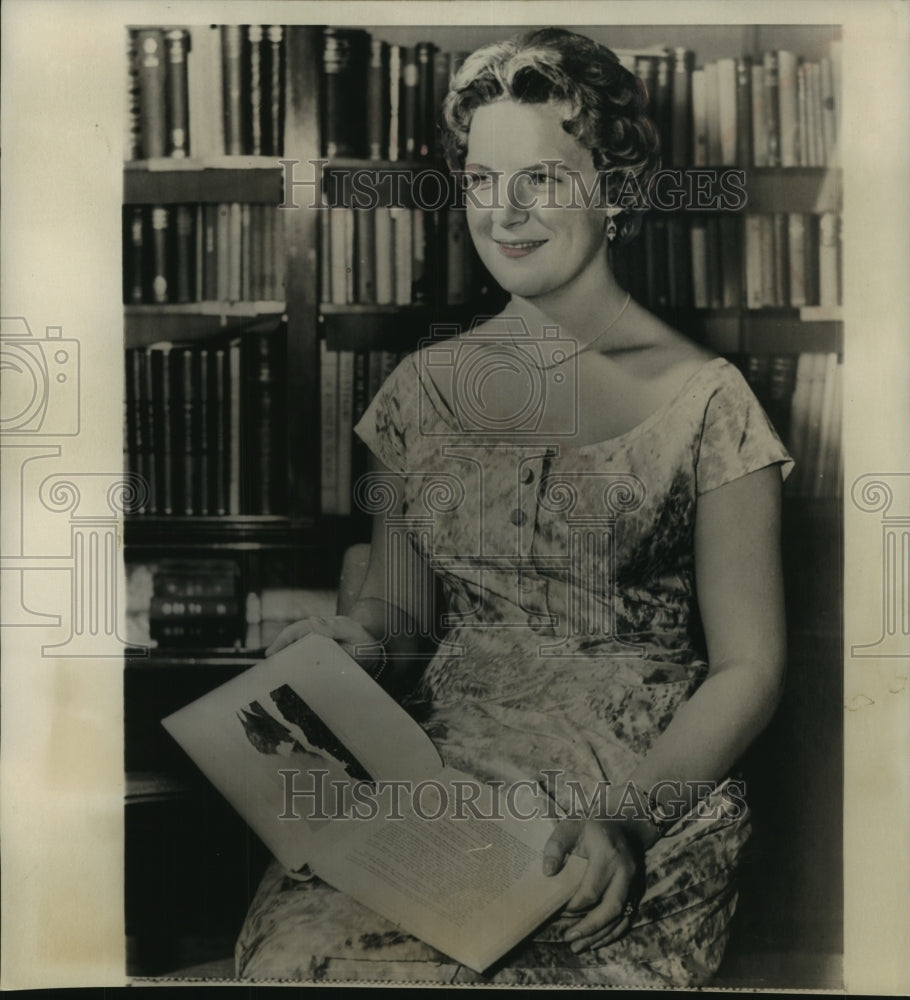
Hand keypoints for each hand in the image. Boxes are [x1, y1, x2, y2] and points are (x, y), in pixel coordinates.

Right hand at [265, 614, 382, 670]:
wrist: (375, 649)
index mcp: (319, 627)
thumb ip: (335, 627)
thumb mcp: (351, 630)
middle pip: (291, 643)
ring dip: (285, 664)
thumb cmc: (362, 638)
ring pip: (296, 654)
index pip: (296, 631)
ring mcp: (316, 647)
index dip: (281, 641)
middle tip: (267, 669)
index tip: (271, 654)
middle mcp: (314, 636)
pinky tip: (291, 683)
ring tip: (274, 677)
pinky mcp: (319, 659)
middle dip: (278, 654)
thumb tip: (313, 622)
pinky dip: (296, 672)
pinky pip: (305, 664)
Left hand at [543, 817, 644, 953]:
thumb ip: (555, 847)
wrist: (622, 823)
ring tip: (578, 947)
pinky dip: (613, 932)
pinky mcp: (638, 890)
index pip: (591, 890)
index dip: (574, 906)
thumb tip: (547, 872)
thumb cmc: (590, 827)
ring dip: (600, 936)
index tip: (558, 910)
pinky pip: (628, 917)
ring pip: (621, 917)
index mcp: (608, 854)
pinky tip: (596, 942)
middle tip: (569, 939)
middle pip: (610, 908)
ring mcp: (635, 882)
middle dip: (589, 928)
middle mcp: (626, 871)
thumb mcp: (569, 828)